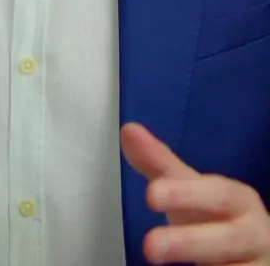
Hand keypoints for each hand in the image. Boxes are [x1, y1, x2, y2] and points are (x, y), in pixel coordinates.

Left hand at [121, 122, 269, 264]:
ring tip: (157, 258)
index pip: (217, 194)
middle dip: (189, 242)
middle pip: (227, 238)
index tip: (151, 195)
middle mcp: (254, 234)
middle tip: (150, 246)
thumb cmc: (220, 217)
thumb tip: (129, 131)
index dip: (186, 194)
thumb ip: (160, 163)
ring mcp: (256, 265)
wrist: (255, 252)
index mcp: (240, 201)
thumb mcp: (191, 190)